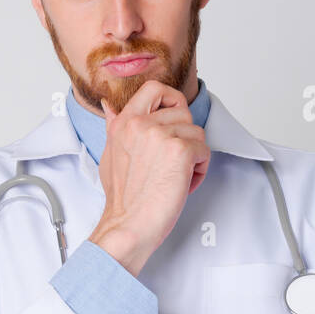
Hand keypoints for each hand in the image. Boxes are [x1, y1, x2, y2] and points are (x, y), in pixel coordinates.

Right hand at [87, 80, 210, 273]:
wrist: (129, 225)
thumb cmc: (123, 198)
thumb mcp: (110, 154)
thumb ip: (114, 127)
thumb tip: (110, 107)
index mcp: (124, 123)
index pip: (154, 88)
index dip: (171, 99)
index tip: (174, 116)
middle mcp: (141, 125)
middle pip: (183, 113)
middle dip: (184, 138)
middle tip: (171, 162)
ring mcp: (161, 136)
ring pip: (197, 133)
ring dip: (193, 156)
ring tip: (176, 175)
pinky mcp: (180, 151)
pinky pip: (204, 151)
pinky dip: (200, 170)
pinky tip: (184, 183)